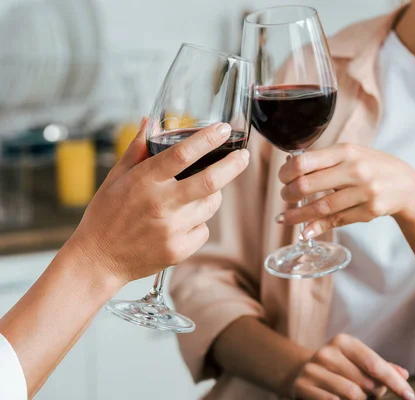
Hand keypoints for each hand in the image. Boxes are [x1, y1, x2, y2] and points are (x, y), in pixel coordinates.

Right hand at [65, 120, 248, 283]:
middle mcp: (160, 204)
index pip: (182, 154)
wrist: (98, 260)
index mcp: (144, 182)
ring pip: (210, 205)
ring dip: (213, 195)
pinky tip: (182, 222)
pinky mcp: (179, 250)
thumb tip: (152, 121)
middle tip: (243, 155)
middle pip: (209, 181)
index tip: (223, 129)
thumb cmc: (106, 216)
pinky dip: (199, 222)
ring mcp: (171, 230)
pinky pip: (204, 229)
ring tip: (199, 192)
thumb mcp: (115, 178)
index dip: (207, 139)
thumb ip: (137, 149)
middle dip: (233, 165)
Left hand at [277, 143, 414, 238]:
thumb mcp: (350, 154)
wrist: (406, 184)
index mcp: (345, 151)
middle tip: (284, 197)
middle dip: (289, 194)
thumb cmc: (372, 166)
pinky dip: (317, 227)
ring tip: (284, 219)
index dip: (287, 172)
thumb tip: (289, 165)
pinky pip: (336, 220)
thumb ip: (323, 159)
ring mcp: (363, 192)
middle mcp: (355, 170)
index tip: (282, 178)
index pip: (305, 162)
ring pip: (320, 207)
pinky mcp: (369, 211)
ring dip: (298, 215)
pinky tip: (304, 231)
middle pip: (308, 185)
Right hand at [292, 334, 413, 399]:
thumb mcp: (357, 362)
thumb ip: (381, 368)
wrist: (299, 372)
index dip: (395, 382)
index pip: (375, 364)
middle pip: (365, 383)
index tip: (410, 397)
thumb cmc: (337, 369)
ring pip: (352, 395)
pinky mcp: (302, 387)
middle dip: (375, 394)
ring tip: (357, 397)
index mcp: (344, 342)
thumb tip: (404, 374)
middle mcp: (327, 352)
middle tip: (372, 395)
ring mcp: (313, 370)